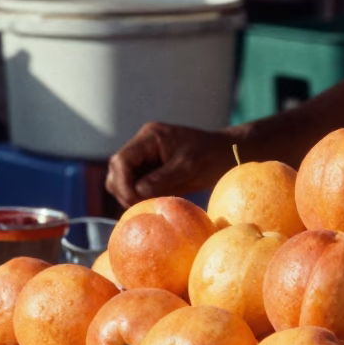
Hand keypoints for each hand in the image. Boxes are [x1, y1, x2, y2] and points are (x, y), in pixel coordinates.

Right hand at [105, 122, 239, 206]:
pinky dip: (139, 196)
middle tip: (140, 207)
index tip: (133, 200)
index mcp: (150, 137)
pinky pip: (136, 185)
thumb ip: (161, 179)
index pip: (122, 160)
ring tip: (147, 207)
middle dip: (123, 190)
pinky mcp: (151, 170)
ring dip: (130, 195)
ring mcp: (146, 158)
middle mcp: (143, 145)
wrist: (226, 154)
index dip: (122, 182)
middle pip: (117, 170)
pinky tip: (151, 205)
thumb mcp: (187, 168)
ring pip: (123, 179)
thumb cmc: (212, 156)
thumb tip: (137, 193)